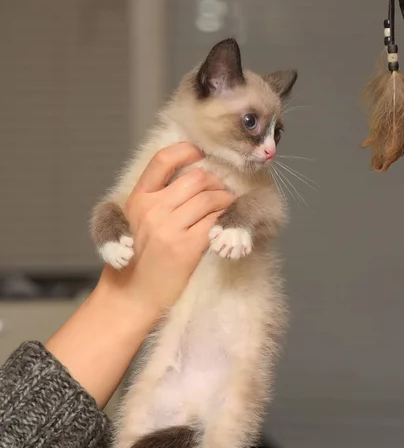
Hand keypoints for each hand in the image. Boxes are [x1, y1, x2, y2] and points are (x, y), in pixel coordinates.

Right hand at [97, 142, 233, 316]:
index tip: (200, 153)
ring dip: (225, 201)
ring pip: (209, 198)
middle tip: (222, 191)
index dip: (186, 151)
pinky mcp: (186, 247)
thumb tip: (189, 180)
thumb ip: (155, 201)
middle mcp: (152, 209)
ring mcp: (169, 228)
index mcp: (138, 200)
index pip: (163, 160)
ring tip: (227, 208)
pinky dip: (225, 220)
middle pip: (195, 178)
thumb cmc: (137, 262)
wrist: (131, 297)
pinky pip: (215, 222)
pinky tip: (225, 225)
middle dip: (214, 182)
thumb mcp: (135, 224)